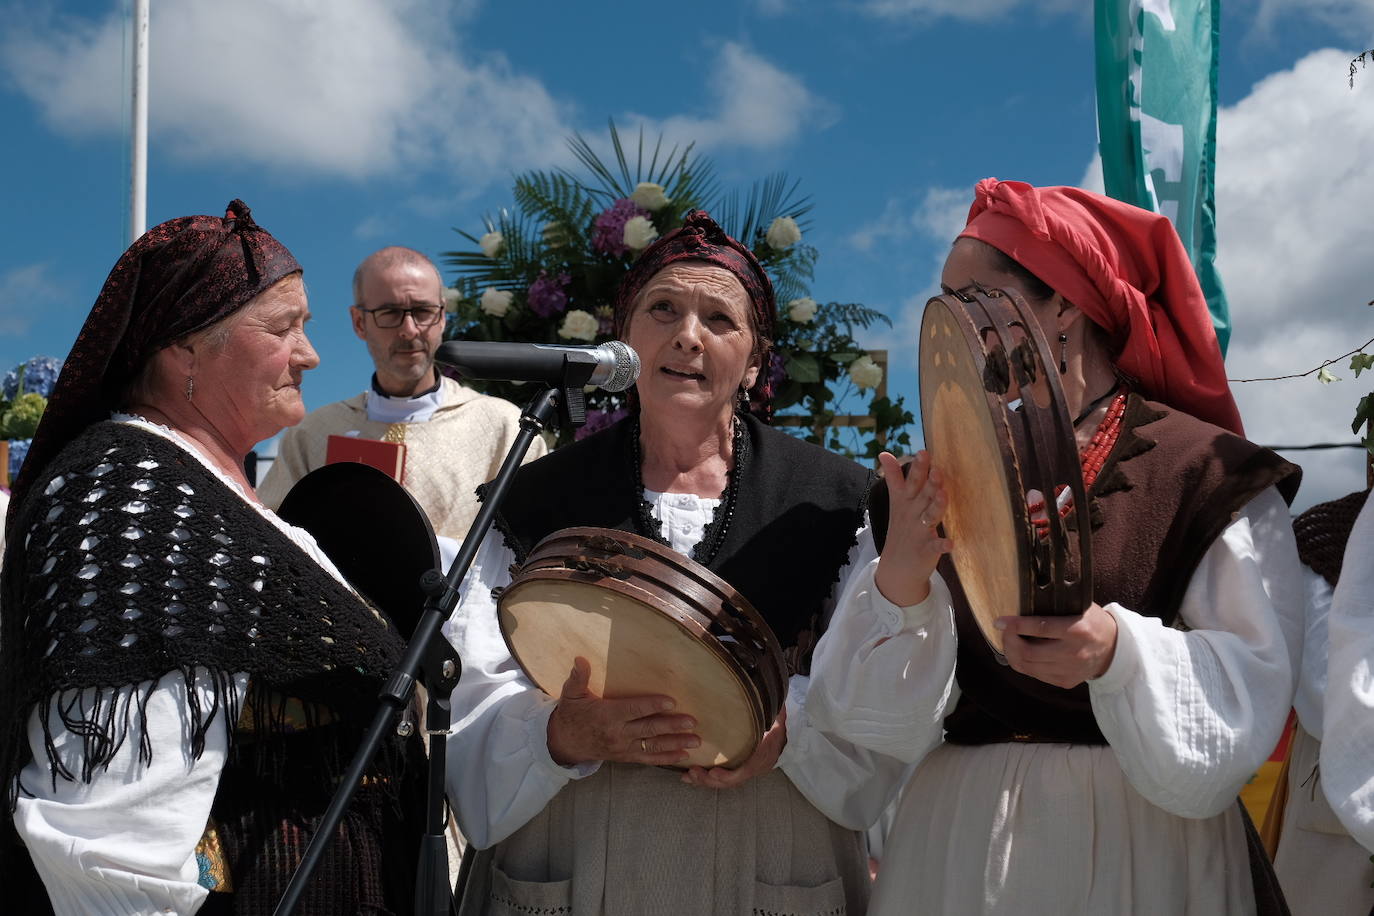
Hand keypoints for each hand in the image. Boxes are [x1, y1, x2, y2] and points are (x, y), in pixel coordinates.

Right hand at [546, 657, 700, 766]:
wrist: (565, 743)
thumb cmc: (571, 715)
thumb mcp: (571, 694)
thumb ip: (578, 677)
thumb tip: (580, 659)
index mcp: (607, 715)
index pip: (633, 710)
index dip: (652, 706)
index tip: (671, 702)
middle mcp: (618, 733)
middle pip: (648, 729)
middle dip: (671, 726)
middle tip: (691, 722)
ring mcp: (623, 747)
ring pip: (653, 746)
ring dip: (675, 743)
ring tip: (696, 740)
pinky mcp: (626, 756)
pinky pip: (649, 758)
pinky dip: (667, 758)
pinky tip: (684, 756)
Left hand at [680, 706, 786, 788]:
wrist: (786, 740)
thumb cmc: (778, 729)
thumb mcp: (777, 721)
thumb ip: (774, 713)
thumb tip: (774, 701)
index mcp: (761, 757)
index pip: (744, 771)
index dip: (728, 775)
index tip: (714, 771)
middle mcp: (752, 768)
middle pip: (729, 781)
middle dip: (709, 779)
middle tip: (692, 772)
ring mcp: (744, 771)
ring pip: (722, 782)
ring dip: (704, 781)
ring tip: (687, 776)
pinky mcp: (736, 770)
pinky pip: (720, 778)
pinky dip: (706, 778)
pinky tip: (690, 775)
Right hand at [874, 451, 950, 606]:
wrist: (897, 567)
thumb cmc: (902, 527)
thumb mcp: (896, 502)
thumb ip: (894, 477)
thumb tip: (883, 453)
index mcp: (904, 502)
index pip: (908, 481)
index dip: (916, 468)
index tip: (922, 452)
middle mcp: (911, 514)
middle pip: (921, 493)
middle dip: (926, 480)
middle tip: (934, 467)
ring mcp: (918, 532)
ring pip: (929, 515)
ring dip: (936, 505)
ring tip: (943, 494)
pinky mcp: (926, 550)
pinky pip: (935, 546)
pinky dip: (942, 545)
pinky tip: (950, 543)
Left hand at [995, 603, 1118, 688]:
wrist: (1114, 650)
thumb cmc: (1092, 623)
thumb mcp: (1080, 608)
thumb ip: (1054, 609)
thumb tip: (1020, 606)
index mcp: (1077, 630)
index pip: (1040, 628)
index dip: (1016, 625)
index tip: (1000, 621)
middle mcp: (1073, 653)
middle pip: (1029, 653)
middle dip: (1009, 641)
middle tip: (1003, 631)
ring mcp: (1069, 670)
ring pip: (1028, 666)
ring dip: (1012, 653)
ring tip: (1008, 641)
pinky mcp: (1065, 681)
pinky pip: (1035, 674)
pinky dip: (1023, 663)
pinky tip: (1020, 652)